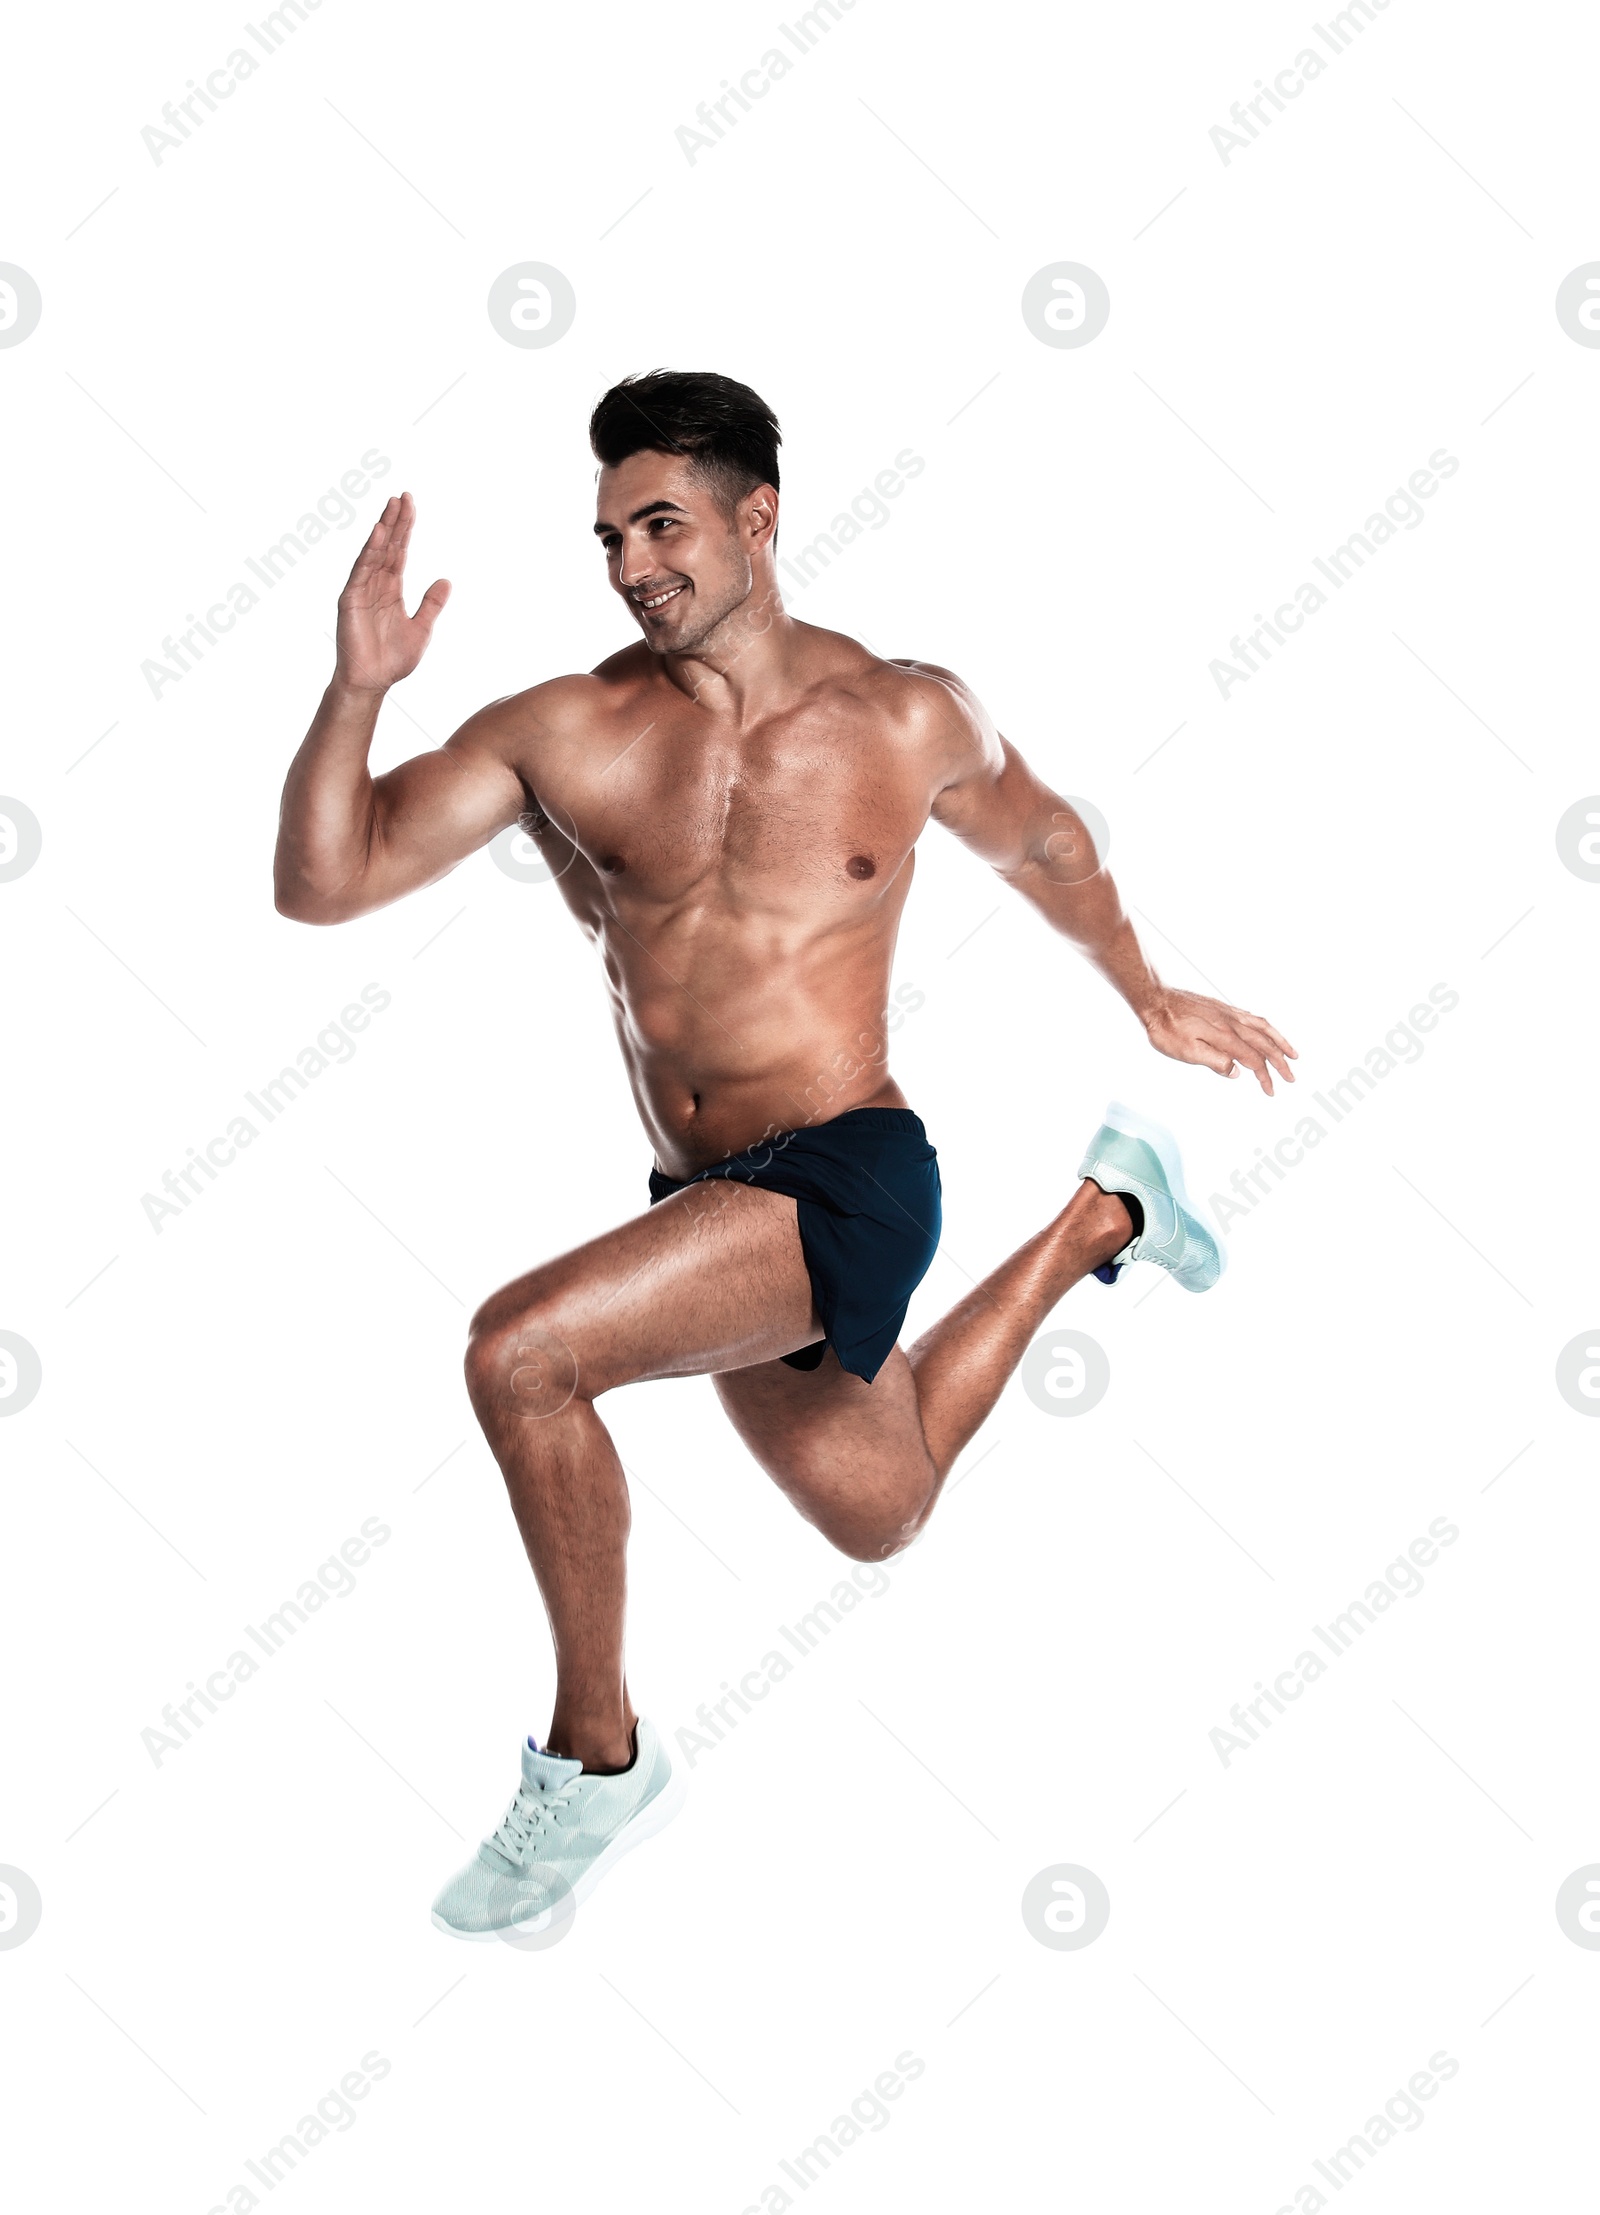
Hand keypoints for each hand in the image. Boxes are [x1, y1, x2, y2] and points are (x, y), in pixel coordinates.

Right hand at [335, 491, 450, 694]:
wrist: (373, 682)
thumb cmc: (393, 659)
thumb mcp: (422, 629)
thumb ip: (432, 604)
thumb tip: (446, 580)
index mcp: (392, 589)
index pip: (399, 551)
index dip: (405, 528)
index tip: (411, 505)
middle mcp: (376, 584)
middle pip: (387, 546)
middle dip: (395, 521)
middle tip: (403, 496)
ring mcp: (362, 589)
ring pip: (374, 552)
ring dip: (383, 529)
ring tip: (392, 506)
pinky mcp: (351, 599)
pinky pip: (361, 570)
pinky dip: (369, 552)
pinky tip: (377, 534)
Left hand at [1144, 988, 1296, 1094]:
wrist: (1155, 1000)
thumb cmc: (1166, 1028)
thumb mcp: (1186, 1052)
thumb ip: (1214, 1062)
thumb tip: (1236, 1072)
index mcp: (1225, 1037)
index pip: (1253, 1060)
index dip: (1264, 1077)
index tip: (1271, 1091)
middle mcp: (1232, 1023)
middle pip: (1264, 1044)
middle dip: (1280, 1062)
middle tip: (1291, 1078)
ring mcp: (1229, 1014)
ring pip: (1263, 1028)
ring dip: (1280, 1042)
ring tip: (1292, 1054)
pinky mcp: (1223, 1008)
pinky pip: (1252, 1018)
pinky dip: (1266, 1027)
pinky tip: (1267, 1031)